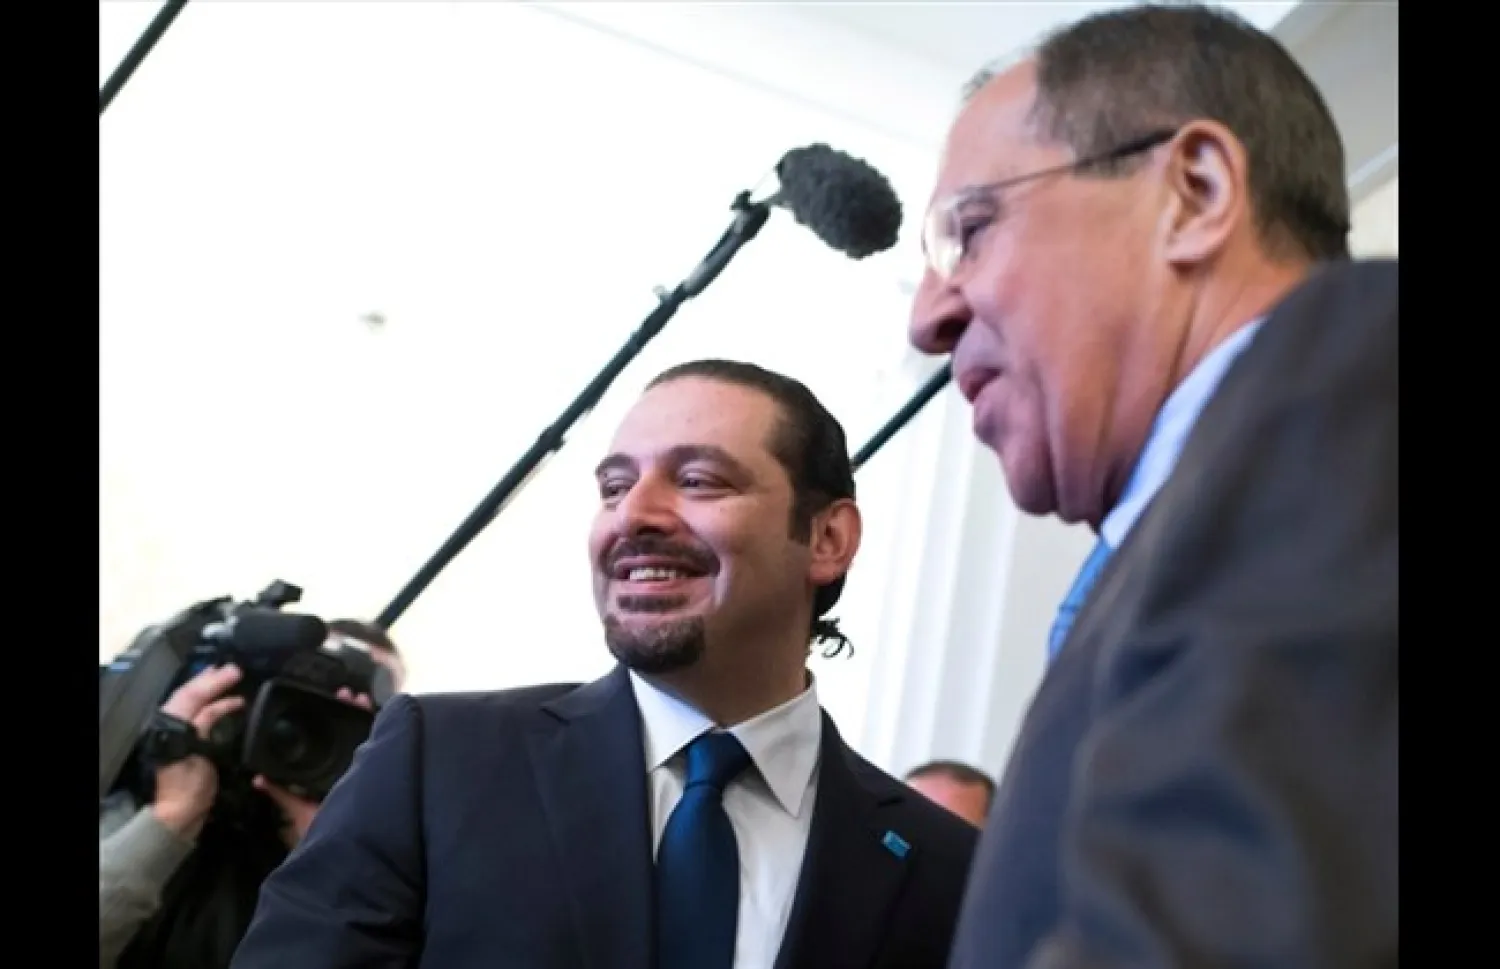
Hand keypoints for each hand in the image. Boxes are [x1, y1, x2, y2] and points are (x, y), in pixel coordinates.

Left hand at [151, 664, 244, 840]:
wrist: (180, 815)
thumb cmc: (189, 788)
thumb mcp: (199, 752)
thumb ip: (205, 725)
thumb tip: (219, 705)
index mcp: (172, 726)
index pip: (193, 695)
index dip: (214, 681)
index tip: (235, 672)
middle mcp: (171, 726)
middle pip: (190, 694)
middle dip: (211, 679)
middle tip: (232, 669)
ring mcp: (179, 735)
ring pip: (194, 704)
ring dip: (212, 690)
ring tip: (230, 679)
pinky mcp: (188, 744)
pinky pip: (202, 717)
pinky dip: (216, 707)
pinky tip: (232, 705)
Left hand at [254, 688, 373, 846]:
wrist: (342, 850)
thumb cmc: (321, 833)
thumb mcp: (297, 809)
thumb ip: (281, 793)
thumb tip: (258, 778)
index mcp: (333, 776)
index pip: (333, 743)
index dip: (331, 723)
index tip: (326, 705)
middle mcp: (352, 770)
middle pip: (351, 735)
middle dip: (348, 714)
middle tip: (344, 695)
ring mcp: (366, 770)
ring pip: (366, 736)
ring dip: (362, 716)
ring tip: (357, 697)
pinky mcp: (379, 773)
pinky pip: (380, 746)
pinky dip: (379, 728)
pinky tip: (375, 710)